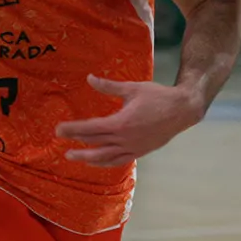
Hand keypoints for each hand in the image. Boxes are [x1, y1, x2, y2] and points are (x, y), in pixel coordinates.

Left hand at [56, 75, 203, 167]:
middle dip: (76, 144)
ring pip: (106, 157)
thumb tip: (89, 78)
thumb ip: (108, 86)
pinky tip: (98, 162)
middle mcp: (125, 139)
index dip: (73, 129)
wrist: (182, 110)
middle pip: (95, 144)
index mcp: (121, 123)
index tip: (58, 130)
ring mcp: (133, 148)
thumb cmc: (158, 96)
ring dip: (88, 158)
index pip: (90, 128)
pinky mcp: (141, 151)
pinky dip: (106, 162)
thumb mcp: (132, 88)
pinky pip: (119, 160)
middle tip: (61, 144)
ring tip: (75, 157)